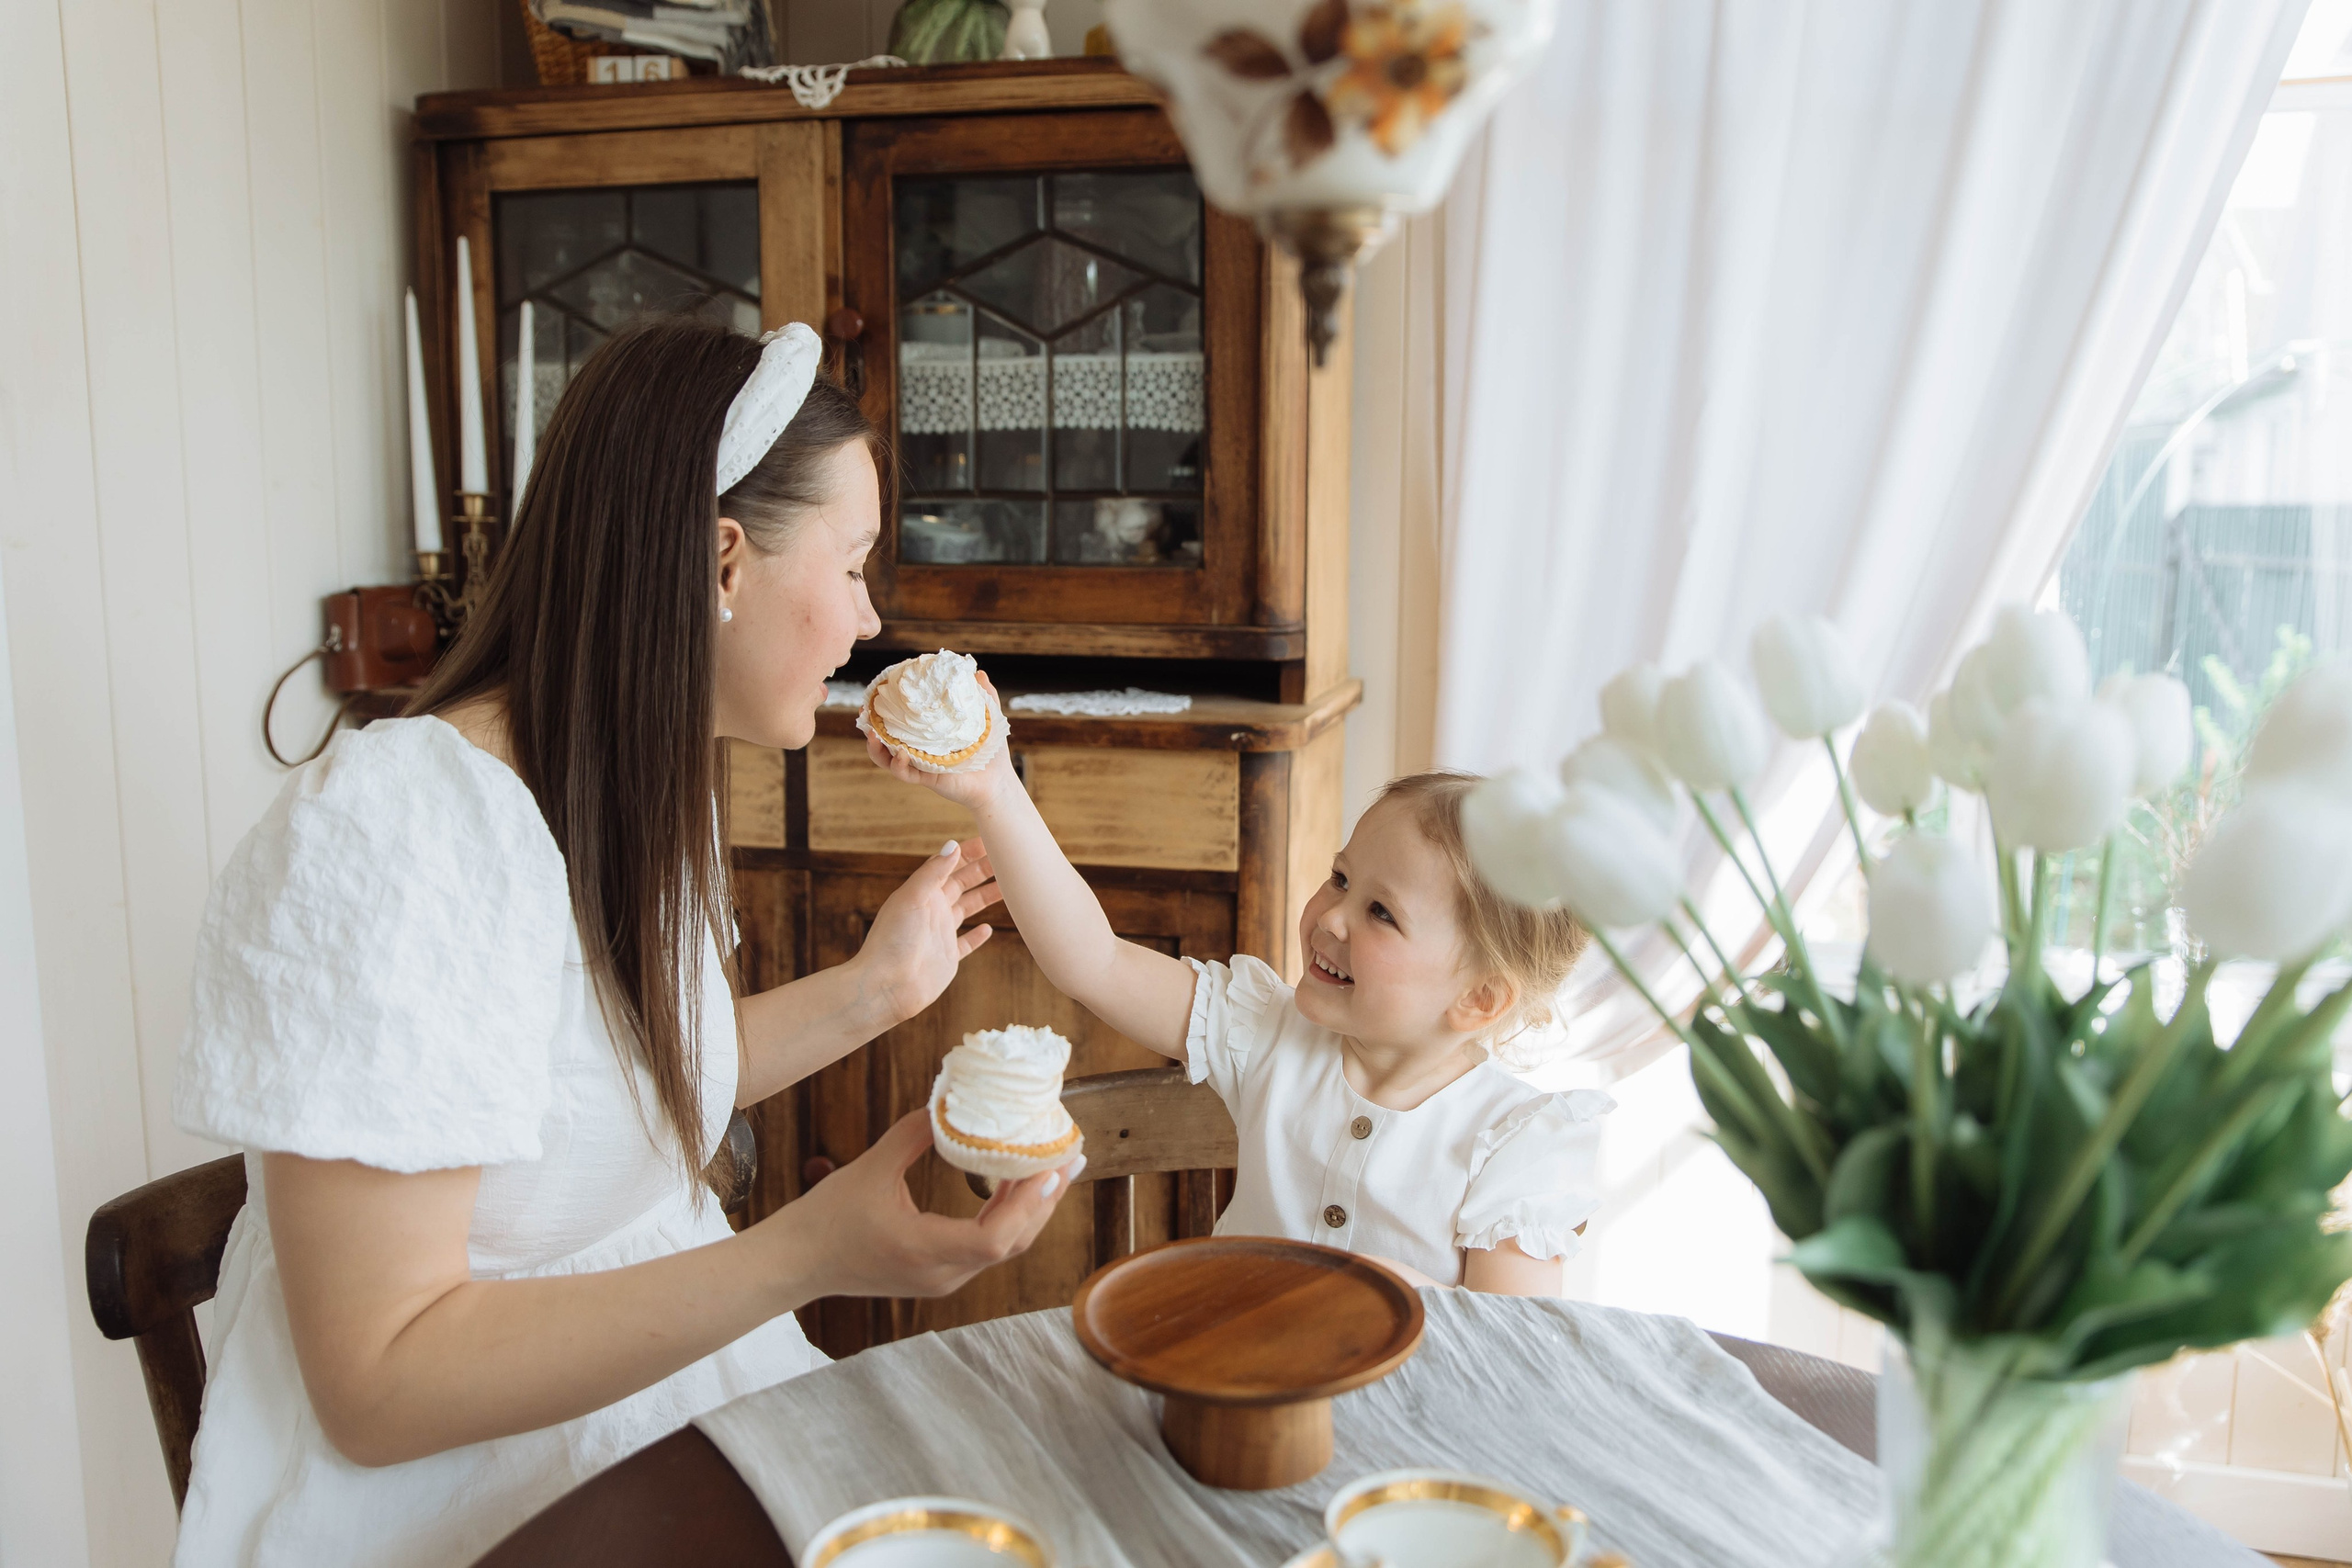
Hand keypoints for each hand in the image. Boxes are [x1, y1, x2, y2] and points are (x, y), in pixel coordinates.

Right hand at [774, 1110, 1082, 1299]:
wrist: (796, 1263)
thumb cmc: (827, 1219)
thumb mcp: (871, 1167)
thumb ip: (915, 1134)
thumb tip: (950, 1101)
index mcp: (923, 1251)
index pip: (994, 1240)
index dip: (1028, 1205)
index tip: (1049, 1168)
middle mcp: (941, 1275)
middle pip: (1011, 1244)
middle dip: (1045, 1201)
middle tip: (1069, 1157)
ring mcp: (941, 1280)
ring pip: (1002, 1249)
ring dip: (1030, 1209)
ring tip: (1053, 1167)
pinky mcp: (938, 1275)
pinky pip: (985, 1249)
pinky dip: (1007, 1218)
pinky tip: (1014, 1186)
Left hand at [854, 839, 999, 1025]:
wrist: (885, 987)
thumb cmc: (892, 941)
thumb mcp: (912, 899)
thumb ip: (933, 872)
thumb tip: (953, 844)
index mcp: (922, 893)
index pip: (949, 864)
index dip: (969, 851)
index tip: (992, 839)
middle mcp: (932, 910)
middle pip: (962, 883)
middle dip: (983, 870)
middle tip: (1010, 859)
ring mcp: (940, 933)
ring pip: (968, 908)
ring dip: (986, 896)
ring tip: (1010, 888)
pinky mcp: (947, 957)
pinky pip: (966, 943)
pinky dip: (977, 935)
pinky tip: (988, 928)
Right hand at [865, 671, 1020, 812]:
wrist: (998, 783)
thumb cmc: (990, 753)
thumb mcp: (986, 720)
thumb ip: (983, 697)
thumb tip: (979, 672)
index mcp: (927, 735)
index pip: (901, 721)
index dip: (886, 710)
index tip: (875, 696)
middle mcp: (919, 750)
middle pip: (885, 740)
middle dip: (870, 728)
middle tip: (864, 714)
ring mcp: (920, 765)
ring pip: (887, 759)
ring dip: (876, 748)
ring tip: (873, 735)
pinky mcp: (927, 779)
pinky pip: (905, 774)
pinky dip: (898, 765)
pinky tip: (900, 754)